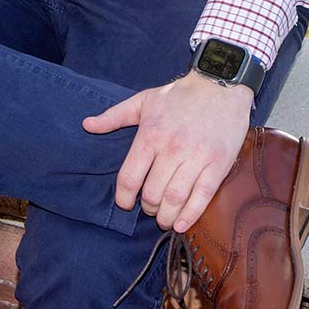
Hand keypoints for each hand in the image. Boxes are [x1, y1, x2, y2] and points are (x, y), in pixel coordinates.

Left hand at [83, 71, 253, 233]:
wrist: (220, 85)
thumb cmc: (181, 95)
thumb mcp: (144, 100)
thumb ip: (114, 116)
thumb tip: (87, 125)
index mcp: (151, 135)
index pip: (129, 178)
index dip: (123, 198)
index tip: (125, 203)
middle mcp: (172, 148)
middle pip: (152, 193)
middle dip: (147, 208)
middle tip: (149, 208)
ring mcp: (197, 157)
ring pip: (175, 199)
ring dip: (166, 215)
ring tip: (164, 216)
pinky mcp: (218, 164)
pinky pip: (202, 197)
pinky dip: (190, 216)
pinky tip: (181, 224)